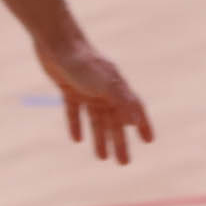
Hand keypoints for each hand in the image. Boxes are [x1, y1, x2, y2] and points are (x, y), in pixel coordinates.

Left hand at [37, 34, 152, 164]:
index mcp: (117, 87)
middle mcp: (104, 90)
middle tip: (123, 163)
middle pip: (115, 121)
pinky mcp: (68, 88)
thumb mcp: (105, 83)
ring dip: (100, 138)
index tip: (148, 142)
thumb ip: (121, 100)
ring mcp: (86, 89)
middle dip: (120, 141)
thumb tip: (135, 121)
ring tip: (102, 157)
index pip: (135, 109)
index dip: (143, 125)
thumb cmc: (83, 62)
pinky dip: (76, 124)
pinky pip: (75, 111)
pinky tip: (77, 139)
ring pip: (96, 119)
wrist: (57, 42)